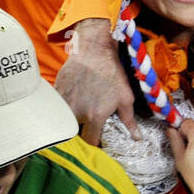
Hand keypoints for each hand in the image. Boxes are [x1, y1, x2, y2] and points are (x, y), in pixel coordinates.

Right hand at [54, 18, 137, 145]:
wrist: (93, 50)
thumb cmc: (112, 73)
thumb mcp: (125, 97)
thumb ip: (129, 121)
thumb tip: (137, 138)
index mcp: (95, 117)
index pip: (90, 142)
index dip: (94, 143)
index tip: (97, 138)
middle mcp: (77, 113)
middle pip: (75, 133)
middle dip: (81, 133)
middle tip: (88, 126)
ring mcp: (64, 103)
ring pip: (65, 121)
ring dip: (71, 121)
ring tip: (80, 113)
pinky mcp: (56, 93)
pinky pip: (57, 108)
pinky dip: (63, 108)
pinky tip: (72, 101)